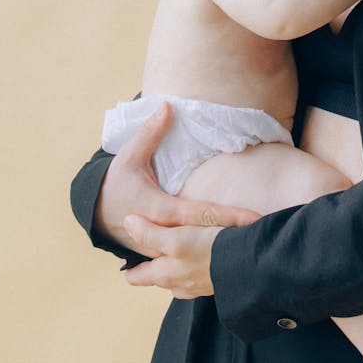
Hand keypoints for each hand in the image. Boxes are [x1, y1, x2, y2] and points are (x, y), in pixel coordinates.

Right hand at [94, 100, 259, 252]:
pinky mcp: (165, 253)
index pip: (202, 214)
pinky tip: (235, 255)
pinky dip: (212, 255)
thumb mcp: (129, 157)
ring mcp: (165, 248)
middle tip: (267, 234)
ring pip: (200, 251)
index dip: (229, 216)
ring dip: (226, 247)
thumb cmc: (116, 183)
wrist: (95, 214)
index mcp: (161, 210)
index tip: (253, 218)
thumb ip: (150, 133)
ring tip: (259, 245)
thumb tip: (167, 106)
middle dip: (236, 237)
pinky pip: (191, 256)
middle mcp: (166, 234)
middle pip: (207, 238)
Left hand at [122, 217, 220, 298]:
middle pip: (156, 274)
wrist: (250, 265)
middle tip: (157, 239)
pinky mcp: (215, 280)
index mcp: (163, 276)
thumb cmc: (210, 252)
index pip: (135, 277)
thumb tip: (127, 223)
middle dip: (155, 260)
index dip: (130, 263)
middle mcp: (177, 285)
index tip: (130, 249)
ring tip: (182, 242)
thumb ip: (149, 234)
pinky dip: (197, 262)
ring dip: (177, 261)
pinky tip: (205, 249)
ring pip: (178, 274)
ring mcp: (197, 285)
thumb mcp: (175, 239)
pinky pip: (198, 272)